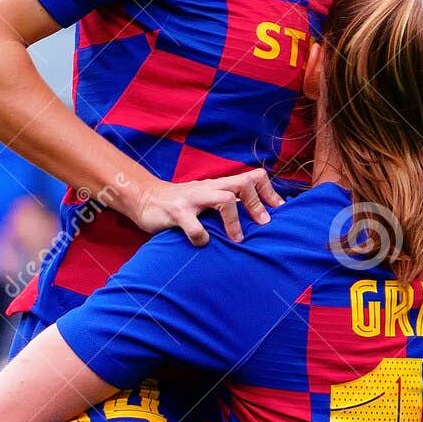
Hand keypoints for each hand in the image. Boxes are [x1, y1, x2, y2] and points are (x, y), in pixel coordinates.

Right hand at [131, 170, 283, 245]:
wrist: (144, 198)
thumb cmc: (180, 203)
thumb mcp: (205, 197)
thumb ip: (225, 203)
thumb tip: (254, 217)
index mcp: (217, 185)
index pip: (251, 177)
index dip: (268, 192)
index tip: (278, 209)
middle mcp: (208, 188)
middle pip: (242, 184)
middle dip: (256, 204)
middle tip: (263, 225)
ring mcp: (192, 199)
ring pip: (223, 200)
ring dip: (235, 222)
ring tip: (237, 239)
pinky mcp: (176, 212)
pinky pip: (195, 227)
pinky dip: (202, 238)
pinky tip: (202, 243)